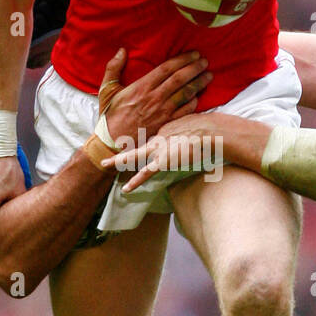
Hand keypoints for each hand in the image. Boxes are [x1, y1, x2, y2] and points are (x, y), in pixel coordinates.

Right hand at [101, 48, 211, 146]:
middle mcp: (154, 98)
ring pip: (185, 94)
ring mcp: (162, 112)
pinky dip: (194, 103)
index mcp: (141, 87)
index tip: (193, 54)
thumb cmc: (110, 116)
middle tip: (205, 62)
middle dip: (195, 68)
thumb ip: (113, 68)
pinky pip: (185, 112)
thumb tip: (121, 50)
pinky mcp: (166, 125)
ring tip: (208, 76)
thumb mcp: (107, 90)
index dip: (182, 59)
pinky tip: (199, 97)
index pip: (167, 68)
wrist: (112, 143)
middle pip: (180, 79)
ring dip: (199, 84)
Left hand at [105, 112, 221, 191]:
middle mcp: (159, 136)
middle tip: (109, 149)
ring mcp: (159, 148)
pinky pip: (145, 173)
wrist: (210, 132)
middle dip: (122, 147)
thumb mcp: (198, 126)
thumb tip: (195, 137)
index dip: (147, 144)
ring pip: (134, 156)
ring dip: (118, 160)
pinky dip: (135, 181)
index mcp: (167, 128)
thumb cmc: (211, 129)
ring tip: (105, 164)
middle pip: (137, 143)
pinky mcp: (163, 160)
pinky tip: (126, 189)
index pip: (153, 138)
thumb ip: (191, 132)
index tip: (145, 147)